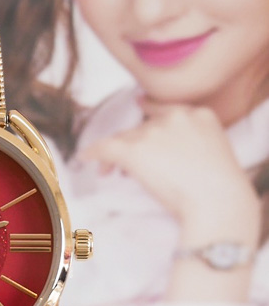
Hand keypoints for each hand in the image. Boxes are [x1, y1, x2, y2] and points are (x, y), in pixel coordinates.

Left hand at [80, 98, 260, 246]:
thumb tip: (163, 156)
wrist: (215, 200)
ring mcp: (153, 132)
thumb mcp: (213, 154)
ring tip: (112, 173)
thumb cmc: (220, 189)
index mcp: (199, 115)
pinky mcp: (134, 150)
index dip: (150, 110)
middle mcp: (174, 118)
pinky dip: (94, 153)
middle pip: (142, 129)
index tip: (140, 104)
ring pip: (125, 139)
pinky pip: (105, 147)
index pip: (167, 111)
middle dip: (134, 146)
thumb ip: (191, 144)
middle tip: (125, 169)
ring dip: (117, 155)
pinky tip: (85, 158)